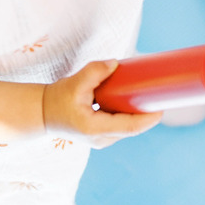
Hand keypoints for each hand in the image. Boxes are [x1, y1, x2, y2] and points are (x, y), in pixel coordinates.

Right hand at [42, 59, 161, 146]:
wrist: (43, 113)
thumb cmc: (57, 98)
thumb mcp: (74, 83)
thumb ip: (94, 72)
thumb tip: (116, 64)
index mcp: (95, 128)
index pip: (129, 127)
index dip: (148, 119)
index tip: (161, 107)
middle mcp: (100, 139)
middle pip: (132, 128)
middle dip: (147, 114)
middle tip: (160, 95)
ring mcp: (101, 140)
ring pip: (128, 128)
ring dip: (140, 115)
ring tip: (151, 96)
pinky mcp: (102, 136)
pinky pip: (122, 127)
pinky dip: (131, 115)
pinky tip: (139, 103)